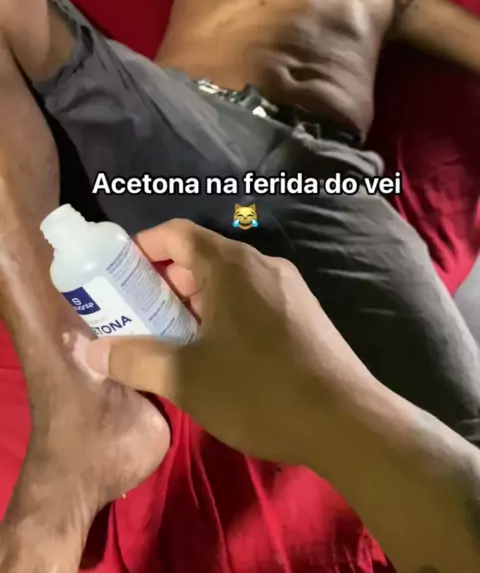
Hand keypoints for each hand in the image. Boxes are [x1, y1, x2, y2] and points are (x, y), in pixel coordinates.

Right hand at [86, 219, 370, 464]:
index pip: (177, 233)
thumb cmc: (258, 390)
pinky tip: (220, 356)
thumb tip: (91, 351)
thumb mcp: (186, 378)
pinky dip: (226, 314)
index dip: (143, 246)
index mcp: (231, 265)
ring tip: (174, 342)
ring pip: (229, 282)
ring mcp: (289, 287)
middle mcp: (262, 264)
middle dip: (165, 284)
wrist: (346, 421)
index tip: (119, 275)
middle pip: (202, 258)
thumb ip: (135, 359)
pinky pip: (254, 299)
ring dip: (196, 303)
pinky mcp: (306, 313)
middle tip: (139, 319)